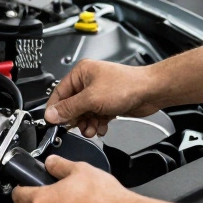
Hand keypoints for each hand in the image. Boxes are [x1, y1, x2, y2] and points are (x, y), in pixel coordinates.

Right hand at [44, 60, 164, 136]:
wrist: (150, 92)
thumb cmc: (126, 86)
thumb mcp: (91, 99)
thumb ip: (69, 108)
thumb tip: (52, 114)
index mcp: (81, 73)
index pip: (59, 93)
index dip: (56, 109)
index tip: (53, 122)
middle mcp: (88, 82)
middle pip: (71, 106)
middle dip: (75, 119)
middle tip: (79, 127)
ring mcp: (98, 94)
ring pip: (83, 114)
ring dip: (86, 124)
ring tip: (92, 129)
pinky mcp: (107, 104)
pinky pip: (95, 117)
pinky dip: (96, 124)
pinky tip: (101, 127)